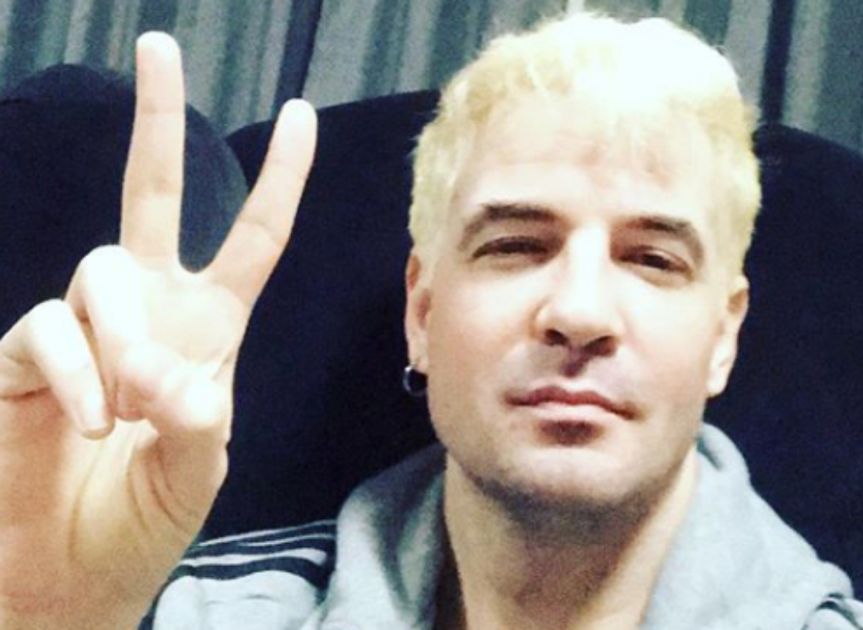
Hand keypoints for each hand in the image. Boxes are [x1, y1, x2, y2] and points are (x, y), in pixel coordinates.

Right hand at [0, 33, 315, 627]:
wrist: (65, 578)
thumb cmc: (140, 526)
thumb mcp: (196, 476)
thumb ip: (201, 424)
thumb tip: (180, 375)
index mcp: (207, 331)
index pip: (249, 239)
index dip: (277, 180)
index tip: (299, 116)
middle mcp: (145, 313)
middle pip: (148, 194)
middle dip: (158, 118)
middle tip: (161, 46)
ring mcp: (81, 328)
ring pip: (101, 271)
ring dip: (125, 337)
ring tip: (135, 409)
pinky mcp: (23, 355)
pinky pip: (48, 330)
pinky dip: (79, 375)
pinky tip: (95, 423)